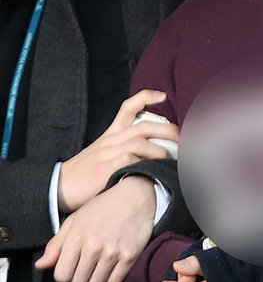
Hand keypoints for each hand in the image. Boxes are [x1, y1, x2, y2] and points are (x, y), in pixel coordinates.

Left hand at [35, 176, 156, 281]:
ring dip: (95, 279)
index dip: (65, 273)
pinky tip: (111, 268)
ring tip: (99, 267)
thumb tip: (40, 266)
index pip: (61, 275)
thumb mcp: (75, 220)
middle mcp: (94, 246)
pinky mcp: (129, 256)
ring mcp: (112, 252)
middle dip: (79, 278)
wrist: (135, 197)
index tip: (72, 266)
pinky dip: (110, 279)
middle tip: (86, 266)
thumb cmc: (102, 208)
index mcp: (77, 237)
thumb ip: (56, 244)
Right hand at [58, 90, 178, 213]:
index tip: (163, 95)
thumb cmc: (84, 174)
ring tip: (172, 160)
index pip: (127, 107)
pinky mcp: (108, 166)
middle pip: (144, 126)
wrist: (59, 187)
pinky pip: (132, 160)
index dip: (146, 97)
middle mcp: (111, 139)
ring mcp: (109, 152)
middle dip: (167, 129)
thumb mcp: (102, 155)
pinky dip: (146, 164)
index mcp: (111, 134)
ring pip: (141, 142)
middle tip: (183, 137)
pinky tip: (155, 172)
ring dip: (160, 150)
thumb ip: (122, 150)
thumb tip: (151, 155)